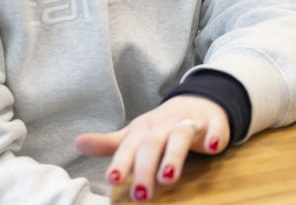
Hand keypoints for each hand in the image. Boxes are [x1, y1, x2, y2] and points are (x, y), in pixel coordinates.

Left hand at [75, 95, 229, 201]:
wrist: (198, 100)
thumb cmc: (161, 126)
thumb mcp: (135, 134)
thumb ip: (109, 144)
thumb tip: (78, 142)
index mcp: (144, 128)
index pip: (130, 146)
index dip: (121, 162)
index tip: (112, 179)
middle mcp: (165, 123)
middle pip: (153, 144)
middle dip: (146, 169)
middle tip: (142, 196)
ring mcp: (191, 120)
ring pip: (182, 134)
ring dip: (174, 156)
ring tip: (168, 178)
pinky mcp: (215, 121)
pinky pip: (216, 126)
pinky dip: (215, 136)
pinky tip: (212, 147)